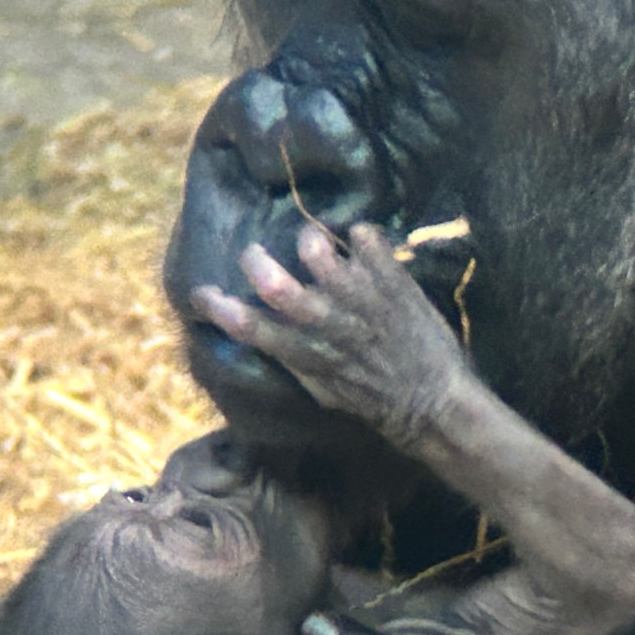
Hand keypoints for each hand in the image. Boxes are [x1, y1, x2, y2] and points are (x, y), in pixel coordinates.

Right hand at [191, 223, 466, 451]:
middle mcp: (324, 321)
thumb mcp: (321, 389)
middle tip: (257, 254)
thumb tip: (265, 334)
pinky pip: (366, 236)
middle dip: (255, 260)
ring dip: (310, 240)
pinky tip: (363, 247)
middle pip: (272, 281)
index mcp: (302, 353)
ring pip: (316, 248)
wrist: (432, 400)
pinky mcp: (390, 278)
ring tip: (316, 245)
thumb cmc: (373, 399)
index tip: (202, 292)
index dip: (216, 306)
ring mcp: (359, 296)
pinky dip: (361, 235)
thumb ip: (293, 358)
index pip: (246, 325)